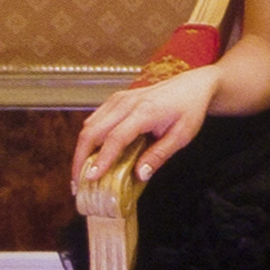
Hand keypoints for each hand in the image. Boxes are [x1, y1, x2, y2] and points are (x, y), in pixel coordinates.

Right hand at [71, 66, 217, 191]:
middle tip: (78, 184)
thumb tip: (140, 174)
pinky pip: (94, 120)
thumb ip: (159, 155)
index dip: (101, 159)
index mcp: (145, 111)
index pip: (116, 138)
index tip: (91, 178)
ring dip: (81, 151)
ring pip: (89, 126)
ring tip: (81, 175)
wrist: (191, 86)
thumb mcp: (182, 136)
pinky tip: (90, 156)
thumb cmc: (189, 109)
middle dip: (80, 159)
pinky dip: (88, 139)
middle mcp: (126, 103)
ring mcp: (118, 99)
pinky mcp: (115, 100)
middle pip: (92, 131)